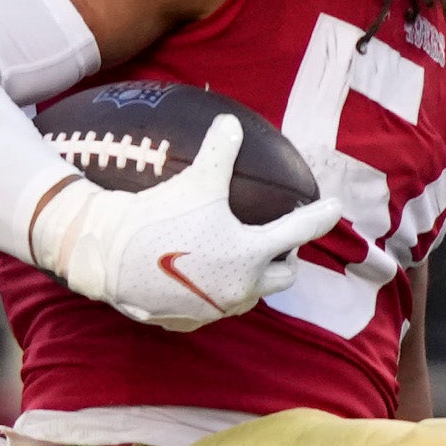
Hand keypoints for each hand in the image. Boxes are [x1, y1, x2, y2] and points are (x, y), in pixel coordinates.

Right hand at [28, 116, 342, 331]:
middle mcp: (241, 288)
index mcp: (250, 254)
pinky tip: (203, 276)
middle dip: (287, 259)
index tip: (334, 208)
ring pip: (250, 296)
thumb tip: (232, 123)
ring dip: (254, 279)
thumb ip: (221, 151)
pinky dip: (218, 292)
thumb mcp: (196, 180)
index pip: (297, 232)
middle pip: (283, 276)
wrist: (111, 257)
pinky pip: (215, 307)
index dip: (320, 217)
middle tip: (280, 241)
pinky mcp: (190, 321)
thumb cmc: (160, 216)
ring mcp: (216, 309)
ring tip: (243, 259)